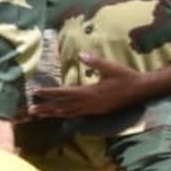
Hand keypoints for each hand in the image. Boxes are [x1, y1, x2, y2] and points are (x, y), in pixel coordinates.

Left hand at [29, 54, 149, 119]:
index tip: (35, 93)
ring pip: (68, 113)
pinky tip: (58, 115)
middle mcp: (88, 104)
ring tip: (39, 115)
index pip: (64, 93)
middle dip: (45, 109)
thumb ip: (95, 62)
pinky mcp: (96, 112)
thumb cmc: (126, 77)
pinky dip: (65, 115)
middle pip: (62, 107)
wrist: (141, 91)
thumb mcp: (111, 67)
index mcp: (89, 92)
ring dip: (53, 114)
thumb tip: (81, 54)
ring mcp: (92, 110)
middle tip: (29, 111)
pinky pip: (76, 115)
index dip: (49, 93)